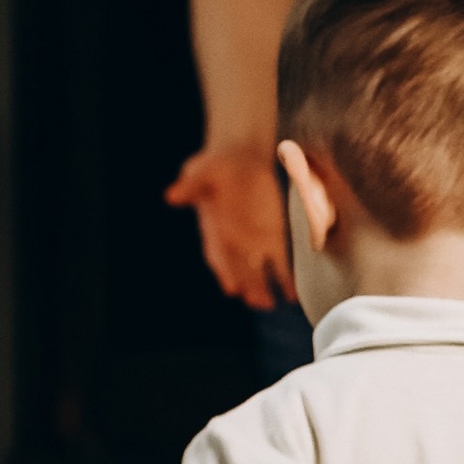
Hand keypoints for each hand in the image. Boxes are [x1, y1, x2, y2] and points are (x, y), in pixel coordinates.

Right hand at [164, 142, 292, 306]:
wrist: (240, 159)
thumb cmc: (216, 166)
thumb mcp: (203, 172)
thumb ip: (191, 185)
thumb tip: (171, 196)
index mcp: (214, 229)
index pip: (218, 254)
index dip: (225, 270)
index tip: (231, 287)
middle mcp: (231, 242)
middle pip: (240, 270)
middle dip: (249, 286)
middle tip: (259, 303)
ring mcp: (252, 243)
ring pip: (258, 272)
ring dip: (264, 289)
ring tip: (270, 304)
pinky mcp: (272, 238)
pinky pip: (279, 263)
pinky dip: (285, 279)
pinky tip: (292, 295)